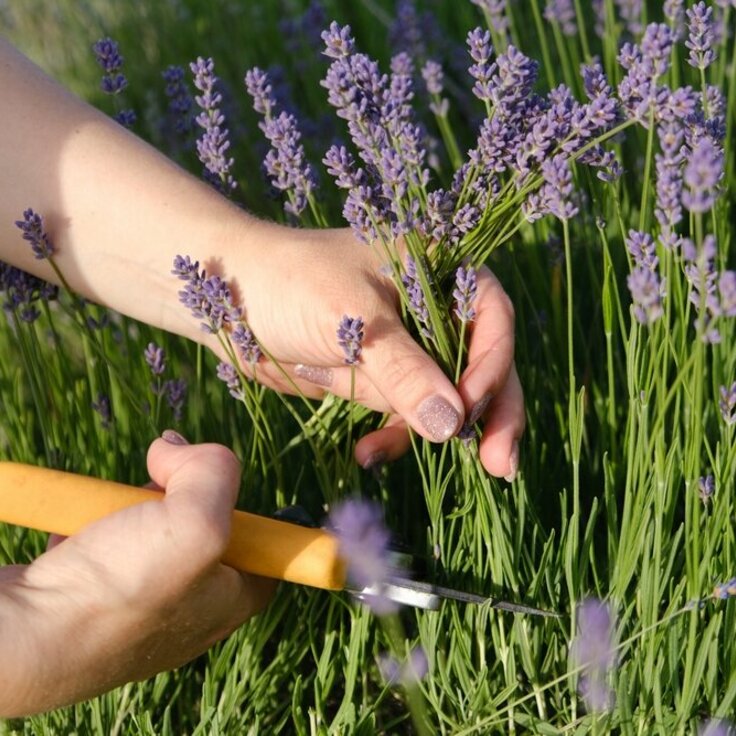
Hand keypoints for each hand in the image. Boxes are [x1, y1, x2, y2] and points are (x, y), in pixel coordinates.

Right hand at [0, 435, 273, 716]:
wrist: (22, 636)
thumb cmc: (119, 591)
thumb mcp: (196, 523)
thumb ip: (215, 473)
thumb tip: (179, 448)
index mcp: (230, 599)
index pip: (263, 543)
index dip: (244, 502)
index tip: (216, 481)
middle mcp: (189, 606)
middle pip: (202, 524)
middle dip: (180, 491)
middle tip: (158, 481)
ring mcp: (139, 602)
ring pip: (151, 527)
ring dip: (131, 502)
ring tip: (111, 507)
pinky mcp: (95, 593)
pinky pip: (105, 540)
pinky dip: (93, 522)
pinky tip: (79, 527)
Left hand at [220, 226, 524, 478]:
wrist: (226, 299)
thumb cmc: (288, 285)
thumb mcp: (352, 322)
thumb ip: (406, 371)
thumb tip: (453, 424)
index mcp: (435, 269)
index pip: (490, 317)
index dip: (491, 365)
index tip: (468, 409)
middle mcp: (430, 306)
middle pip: (481, 363)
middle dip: (488, 414)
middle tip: (500, 465)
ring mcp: (407, 346)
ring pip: (444, 397)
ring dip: (426, 432)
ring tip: (378, 452)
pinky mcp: (381, 376)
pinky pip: (405, 414)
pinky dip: (392, 437)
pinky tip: (367, 453)